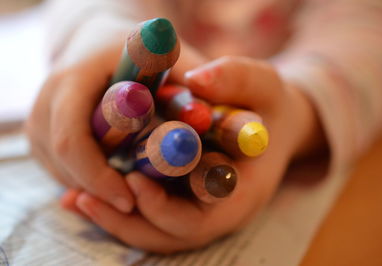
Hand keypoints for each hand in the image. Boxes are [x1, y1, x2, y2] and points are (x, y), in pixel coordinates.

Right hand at [26, 16, 207, 213]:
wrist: (97, 43)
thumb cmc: (134, 51)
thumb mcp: (164, 53)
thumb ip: (192, 76)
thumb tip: (206, 116)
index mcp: (72, 79)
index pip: (71, 139)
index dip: (97, 176)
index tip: (129, 200)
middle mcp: (46, 102)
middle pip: (63, 162)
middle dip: (98, 191)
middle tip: (136, 206)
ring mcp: (39, 121)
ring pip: (61, 172)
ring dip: (95, 190)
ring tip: (132, 194)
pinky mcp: (41, 136)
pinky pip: (61, 171)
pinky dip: (87, 183)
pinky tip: (115, 181)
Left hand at [62, 56, 322, 252]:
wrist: (269, 123)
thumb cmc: (268, 106)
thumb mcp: (263, 85)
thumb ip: (237, 79)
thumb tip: (196, 80)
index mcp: (239, 194)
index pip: (197, 220)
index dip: (161, 208)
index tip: (131, 181)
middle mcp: (216, 212)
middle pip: (166, 235)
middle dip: (124, 221)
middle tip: (84, 197)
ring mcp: (199, 210)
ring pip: (152, 231)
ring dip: (113, 219)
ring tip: (76, 198)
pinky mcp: (183, 200)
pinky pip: (148, 215)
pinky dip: (118, 208)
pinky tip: (88, 192)